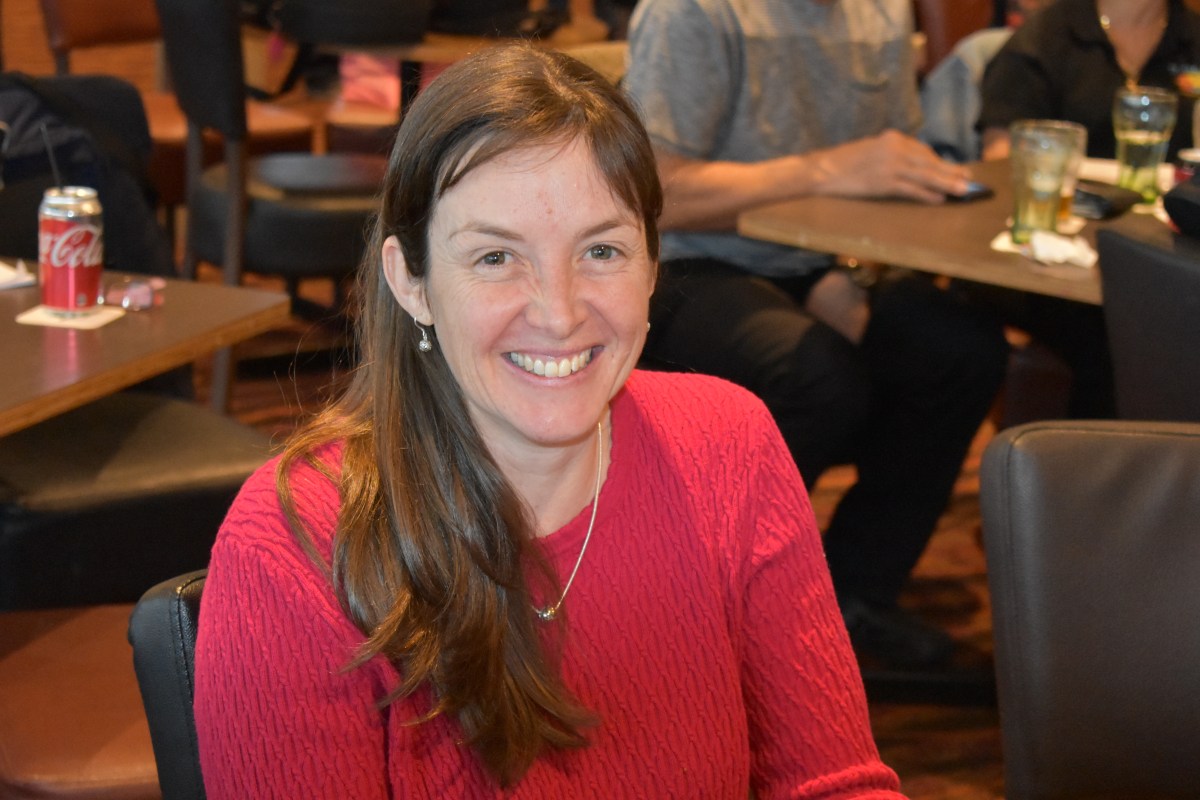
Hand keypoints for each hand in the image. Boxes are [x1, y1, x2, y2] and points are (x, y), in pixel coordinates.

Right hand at [810, 130, 970, 202]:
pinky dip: (927, 194)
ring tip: (963, 191)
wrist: (822, 169)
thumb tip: (911, 166)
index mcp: (892, 138)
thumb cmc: (843, 163)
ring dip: (947, 183)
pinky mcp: (883, 182)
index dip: (941, 162)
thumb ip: (891, 154)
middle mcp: (895, 148)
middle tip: (970, 180)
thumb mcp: (871, 150)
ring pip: (925, 175)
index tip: (955, 169)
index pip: (923, 151)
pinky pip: (911, 189)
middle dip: (951, 171)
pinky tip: (939, 199)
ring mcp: (890, 165)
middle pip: (929, 161)